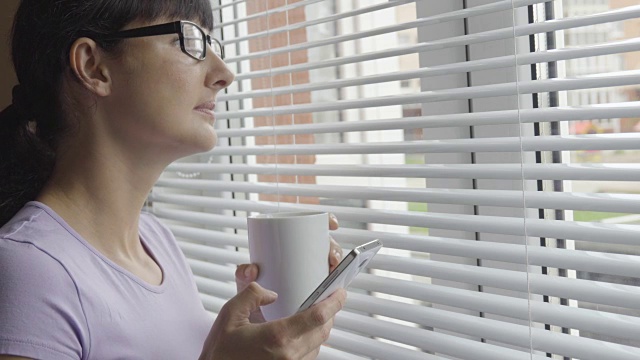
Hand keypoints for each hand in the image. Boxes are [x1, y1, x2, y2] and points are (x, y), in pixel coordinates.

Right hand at [199, 282, 345, 359]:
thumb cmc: (220, 351)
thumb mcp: (230, 314)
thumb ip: (252, 295)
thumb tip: (270, 293)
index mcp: (277, 337)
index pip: (318, 316)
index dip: (334, 302)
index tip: (340, 292)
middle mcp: (288, 355)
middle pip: (323, 331)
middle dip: (330, 314)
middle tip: (331, 299)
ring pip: (318, 345)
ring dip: (321, 329)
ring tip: (317, 314)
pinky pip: (308, 357)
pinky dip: (311, 343)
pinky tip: (303, 333)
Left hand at [236, 213, 343, 322]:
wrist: (251, 326)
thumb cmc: (249, 298)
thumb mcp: (245, 284)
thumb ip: (243, 275)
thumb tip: (252, 270)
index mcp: (290, 249)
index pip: (314, 229)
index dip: (327, 222)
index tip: (332, 224)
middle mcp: (304, 261)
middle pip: (327, 248)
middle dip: (334, 250)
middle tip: (332, 258)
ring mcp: (312, 279)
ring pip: (332, 270)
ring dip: (339, 270)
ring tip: (334, 274)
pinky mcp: (316, 299)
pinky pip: (332, 294)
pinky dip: (337, 293)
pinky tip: (337, 294)